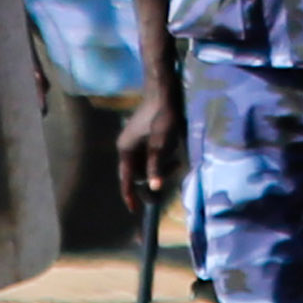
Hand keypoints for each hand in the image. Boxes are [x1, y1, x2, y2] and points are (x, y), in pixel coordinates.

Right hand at [116, 82, 182, 218]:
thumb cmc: (161, 117)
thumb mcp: (160, 144)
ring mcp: (135, 142)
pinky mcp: (144, 137)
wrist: (164, 92)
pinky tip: (173, 153)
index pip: (126, 179)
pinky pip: (150, 156)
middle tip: (172, 173)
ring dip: (161, 167)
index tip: (134, 210)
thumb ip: (156, 166)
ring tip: (176, 161)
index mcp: (126, 150)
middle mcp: (127, 147)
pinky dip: (161, 159)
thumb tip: (153, 188)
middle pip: (138, 173)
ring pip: (146, 164)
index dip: (130, 195)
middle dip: (155, 176)